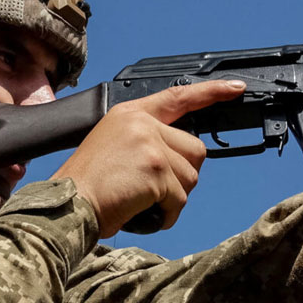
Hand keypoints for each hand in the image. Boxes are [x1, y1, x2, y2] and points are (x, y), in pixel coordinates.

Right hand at [52, 80, 244, 236]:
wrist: (68, 205)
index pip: (178, 97)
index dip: (210, 93)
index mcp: (130, 114)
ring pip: (191, 177)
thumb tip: (181, 157)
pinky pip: (180, 199)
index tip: (235, 88)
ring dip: (173, 197)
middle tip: (152, 189)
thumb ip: (146, 140)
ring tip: (141, 200)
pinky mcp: (156, 169)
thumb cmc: (86, 186)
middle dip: (182, 176)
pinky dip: (166, 214)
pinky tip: (144, 213)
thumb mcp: (112, 146)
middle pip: (195, 150)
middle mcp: (142, 124)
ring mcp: (150, 145)